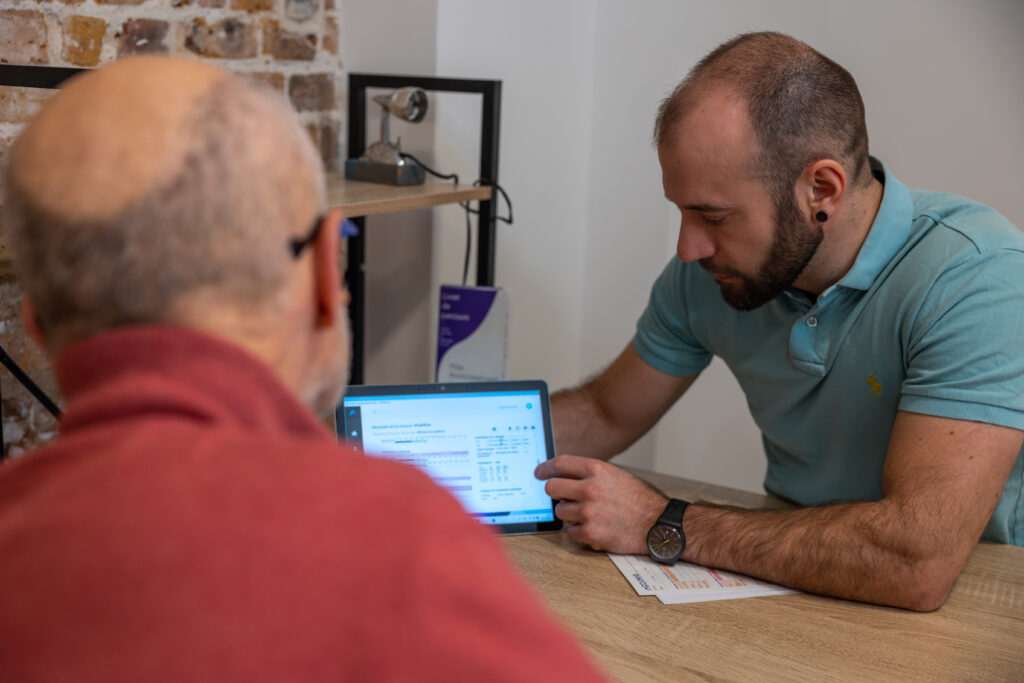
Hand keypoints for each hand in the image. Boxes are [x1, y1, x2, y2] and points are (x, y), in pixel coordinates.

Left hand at [535, 454, 666, 553]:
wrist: (657, 524)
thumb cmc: (639, 500)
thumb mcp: (616, 476)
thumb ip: (590, 474)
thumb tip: (564, 474)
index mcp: (597, 470)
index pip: (560, 464)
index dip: (545, 468)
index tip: (539, 473)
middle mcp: (590, 489)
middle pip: (552, 487)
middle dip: (554, 493)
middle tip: (561, 497)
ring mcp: (589, 512)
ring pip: (560, 512)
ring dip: (569, 514)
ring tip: (587, 515)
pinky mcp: (590, 533)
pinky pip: (570, 532)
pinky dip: (579, 532)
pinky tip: (593, 528)